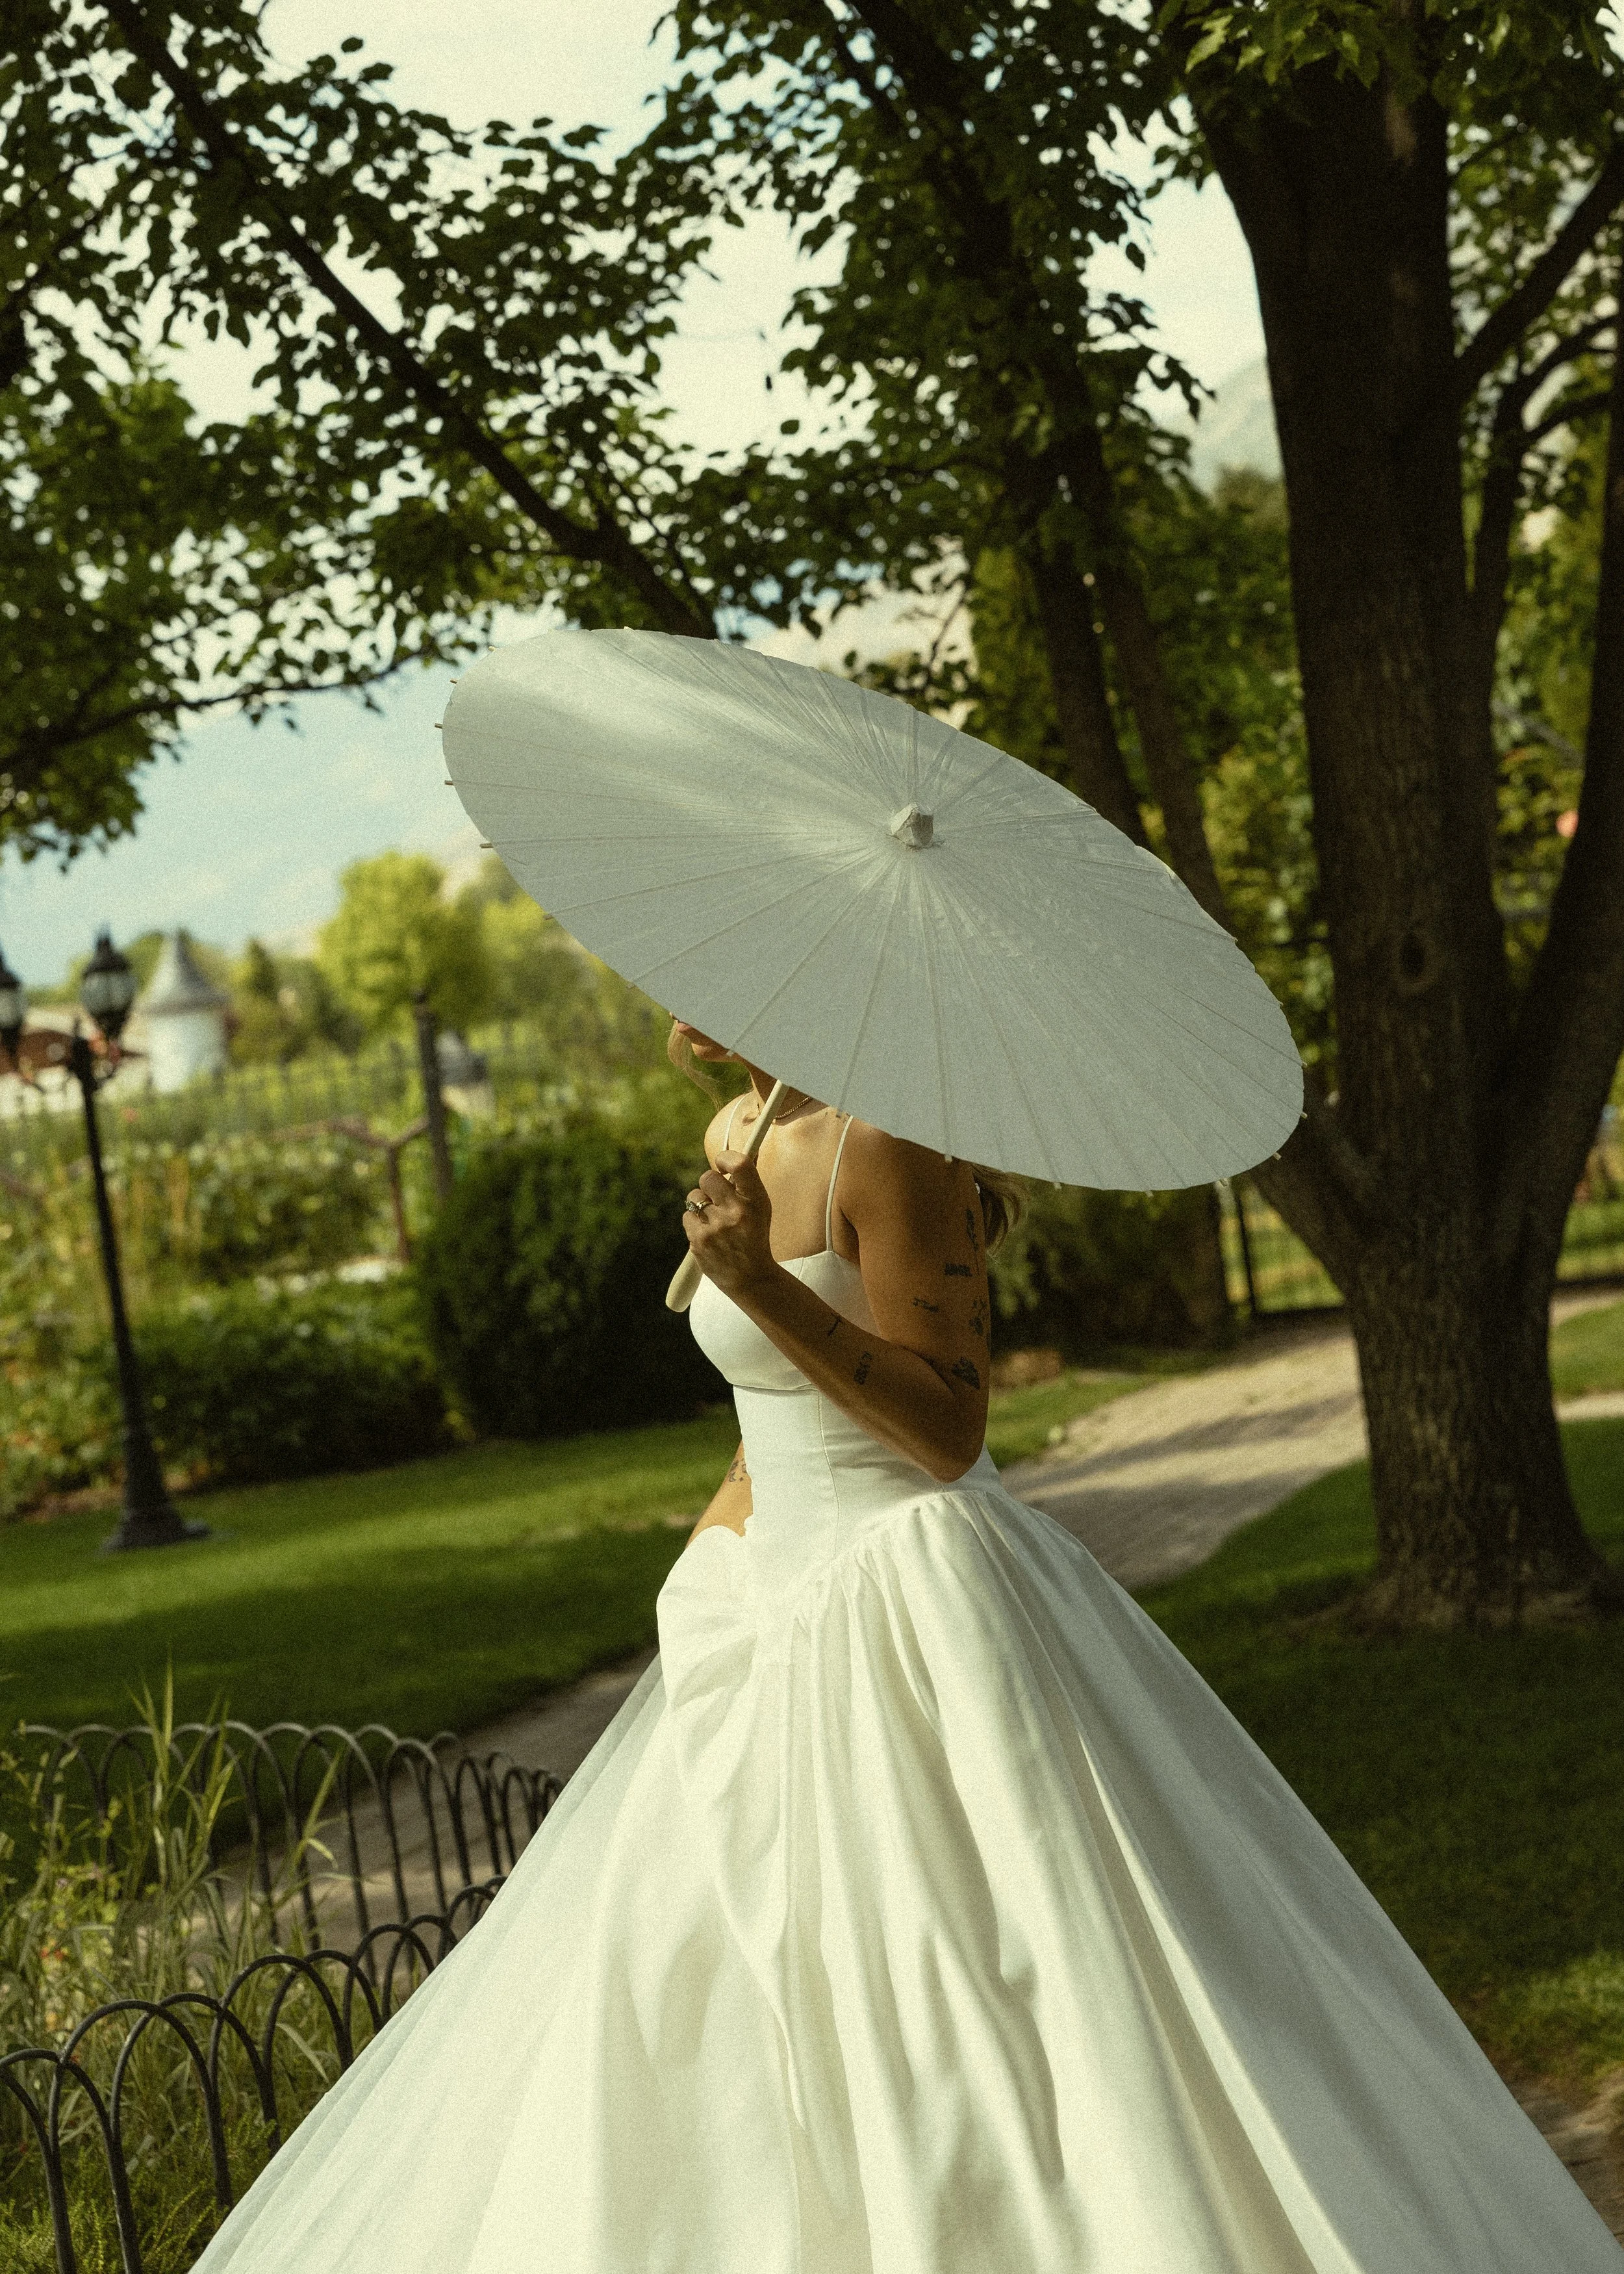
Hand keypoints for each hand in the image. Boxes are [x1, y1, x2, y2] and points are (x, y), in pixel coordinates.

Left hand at [684, 1150, 776, 1295]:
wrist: (751, 1277)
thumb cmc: (754, 1237)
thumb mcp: (761, 1208)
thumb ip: (747, 1184)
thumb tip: (731, 1157)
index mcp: (756, 1201)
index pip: (739, 1164)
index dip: (725, 1158)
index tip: (722, 1164)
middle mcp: (737, 1212)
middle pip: (708, 1177)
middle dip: (710, 1184)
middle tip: (716, 1196)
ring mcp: (716, 1227)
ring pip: (694, 1196)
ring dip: (700, 1204)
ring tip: (713, 1219)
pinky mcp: (699, 1240)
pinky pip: (687, 1216)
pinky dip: (694, 1222)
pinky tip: (708, 1233)